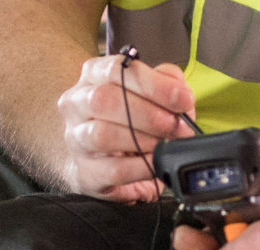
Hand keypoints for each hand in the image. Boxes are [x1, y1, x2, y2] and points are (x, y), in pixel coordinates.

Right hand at [56, 55, 195, 201]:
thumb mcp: (148, 92)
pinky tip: (156, 162)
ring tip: (166, 143)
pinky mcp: (86, 170)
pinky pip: (114, 168)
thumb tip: (180, 91)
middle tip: (177, 126)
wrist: (101, 159)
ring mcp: (76, 137)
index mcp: (94, 75)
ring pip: (103, 134)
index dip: (154, 84)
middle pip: (105, 100)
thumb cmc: (127, 118)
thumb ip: (167, 83)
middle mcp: (77, 103)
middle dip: (149, 114)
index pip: (116, 69)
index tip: (183, 99)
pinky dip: (142, 166)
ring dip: (143, 139)